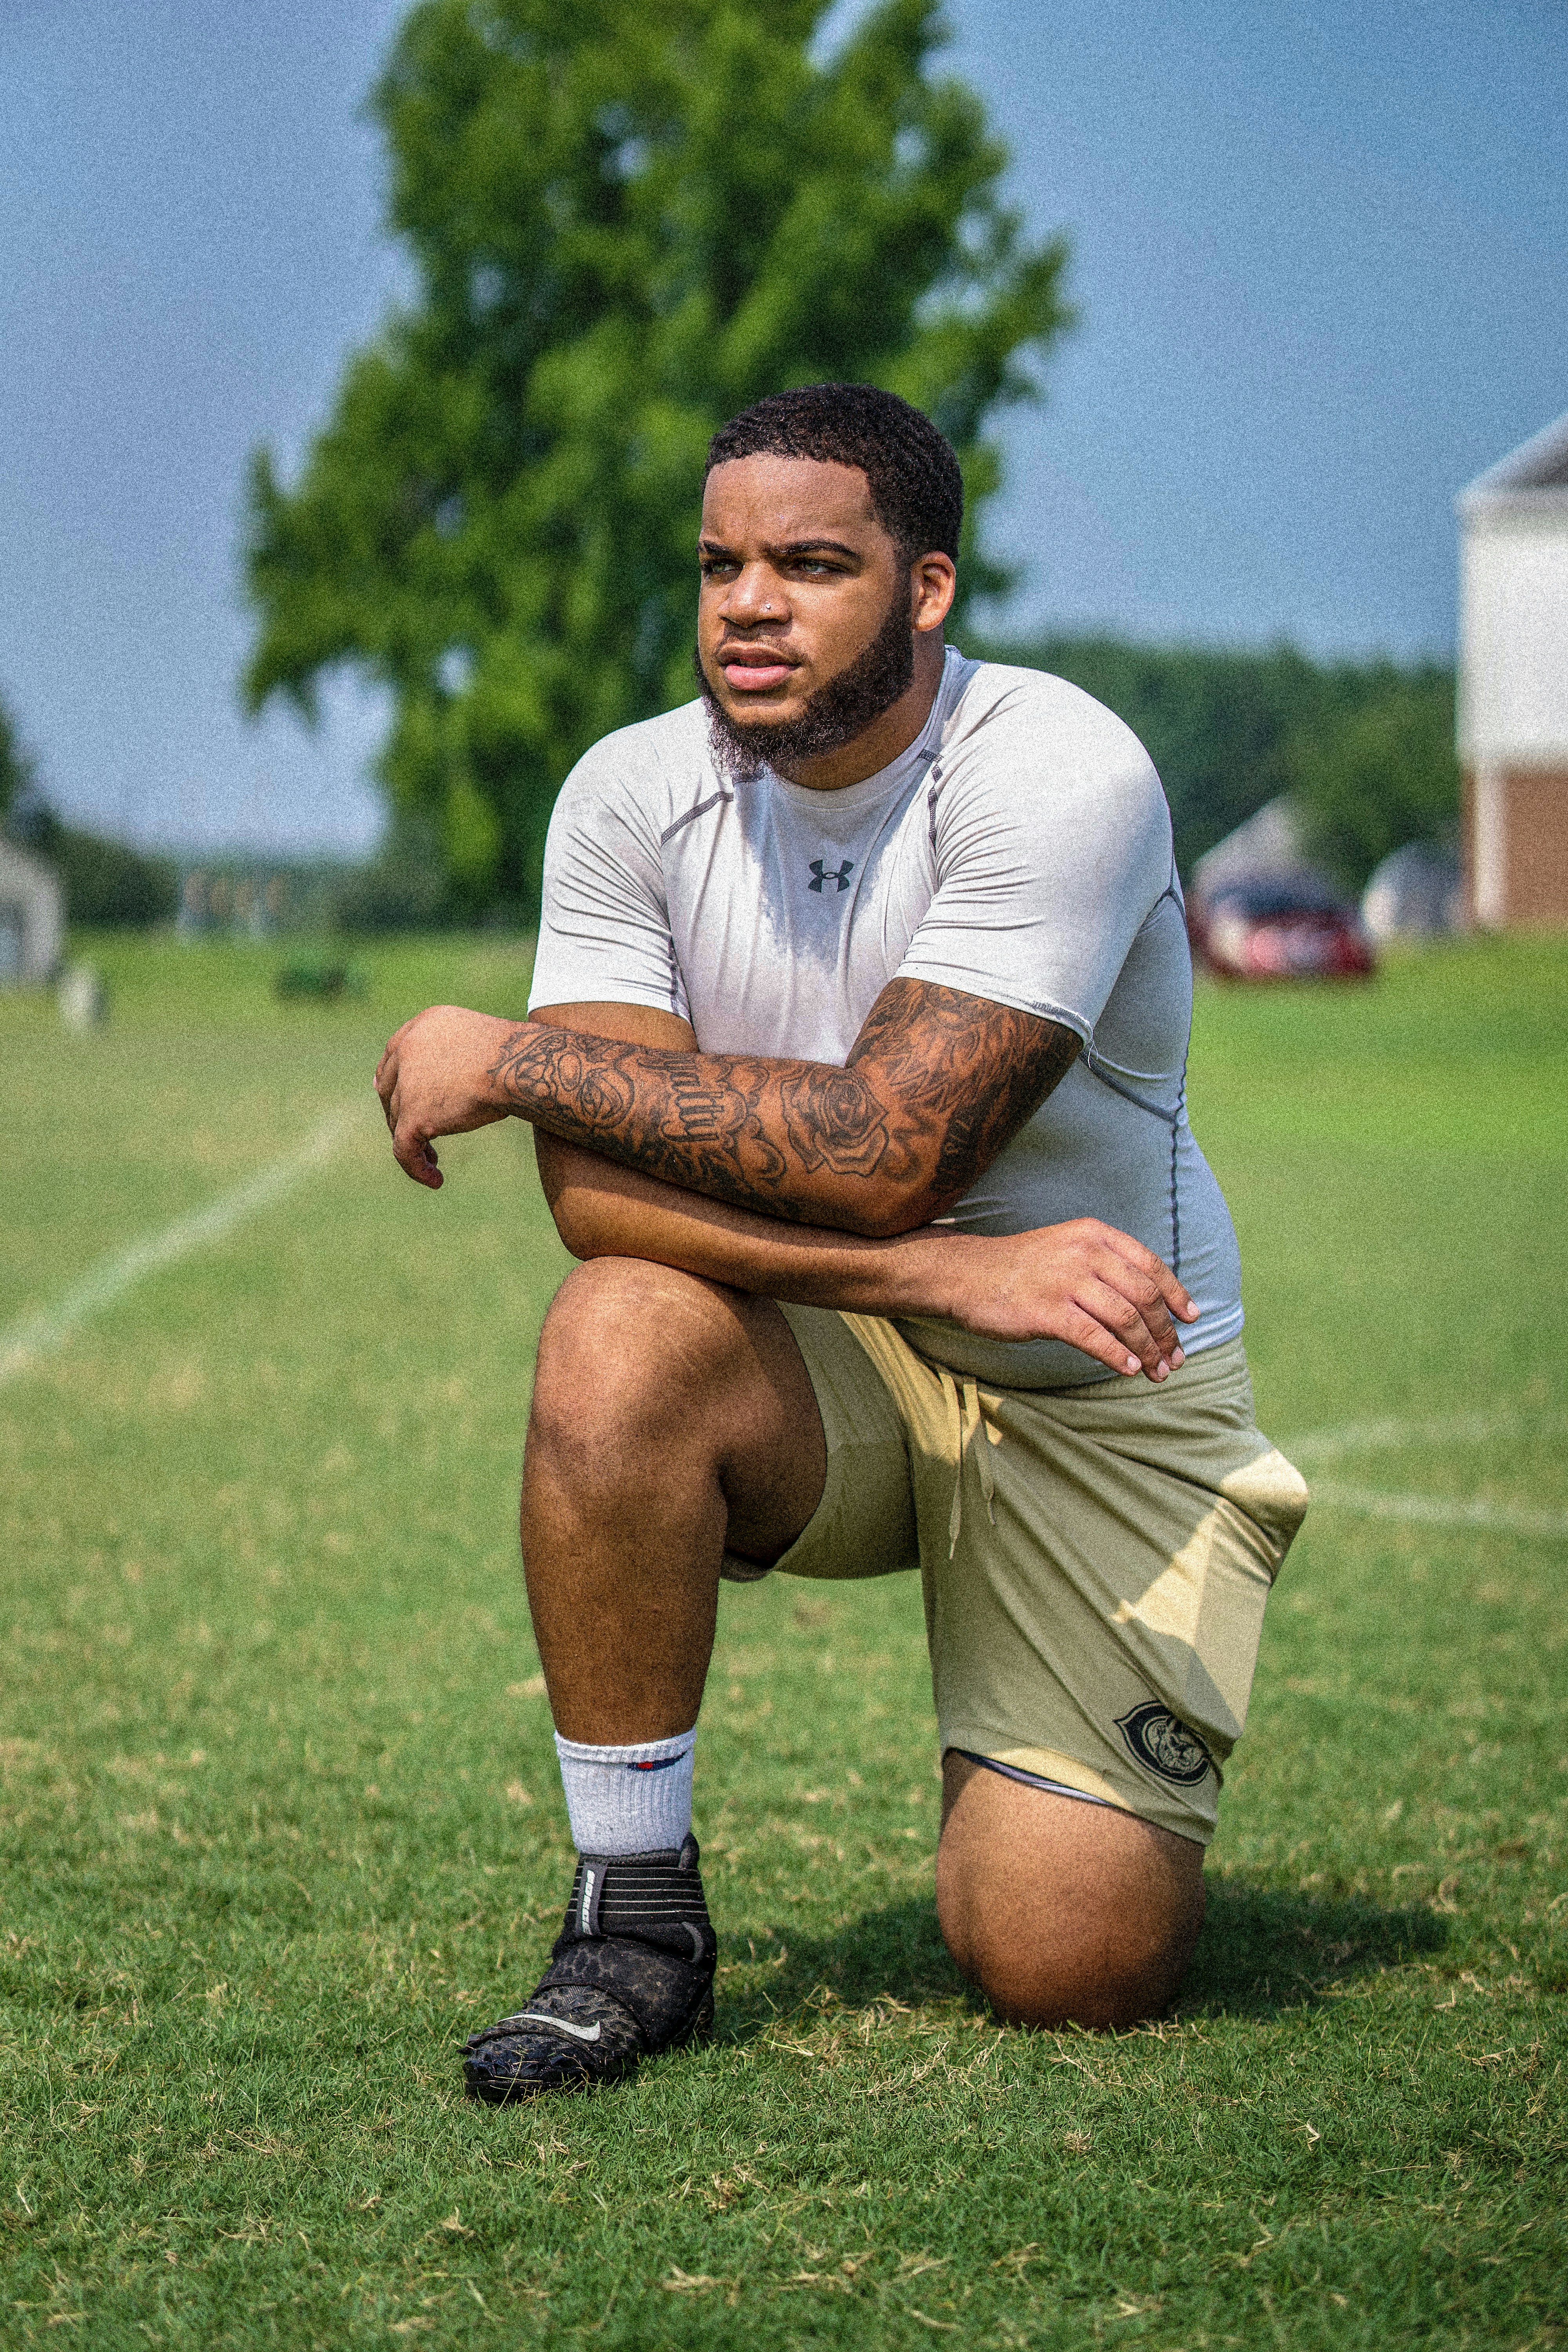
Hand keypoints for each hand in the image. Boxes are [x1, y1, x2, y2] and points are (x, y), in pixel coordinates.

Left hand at [373, 1004, 516, 1187]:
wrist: (520, 1066)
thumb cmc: (516, 1057)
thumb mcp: (478, 1043)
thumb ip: (454, 1054)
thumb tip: (446, 1088)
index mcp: (424, 1026)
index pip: (394, 1054)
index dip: (391, 1079)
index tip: (390, 1098)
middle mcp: (409, 1049)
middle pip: (391, 1088)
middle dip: (399, 1113)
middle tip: (414, 1135)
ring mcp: (408, 1082)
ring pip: (397, 1120)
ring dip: (414, 1142)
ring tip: (432, 1162)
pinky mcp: (414, 1114)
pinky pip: (404, 1149)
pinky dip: (415, 1167)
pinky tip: (435, 1179)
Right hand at [935, 1219, 1199, 1379]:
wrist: (966, 1273)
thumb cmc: (1020, 1267)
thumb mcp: (1067, 1247)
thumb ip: (1105, 1264)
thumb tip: (1148, 1302)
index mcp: (1094, 1235)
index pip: (1150, 1265)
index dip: (1177, 1294)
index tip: (1191, 1318)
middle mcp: (1084, 1253)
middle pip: (1144, 1296)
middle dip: (1166, 1331)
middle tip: (1175, 1358)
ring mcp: (1065, 1281)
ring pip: (1125, 1318)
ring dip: (1148, 1349)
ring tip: (1157, 1371)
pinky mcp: (1047, 1311)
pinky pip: (1095, 1337)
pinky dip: (1118, 1356)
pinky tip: (1129, 1369)